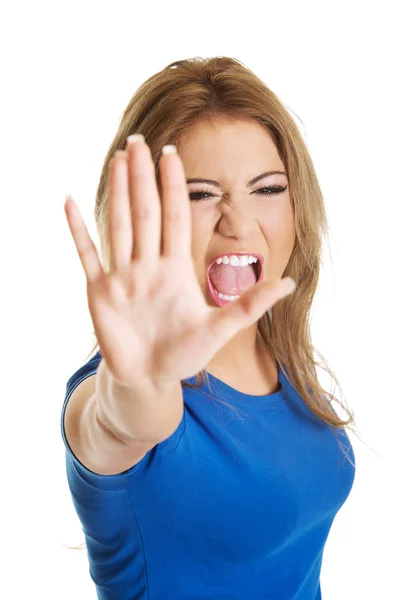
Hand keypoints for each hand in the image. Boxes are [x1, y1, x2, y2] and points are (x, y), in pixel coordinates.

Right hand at [64, 136, 295, 389]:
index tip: (173, 153)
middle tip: (138, 139)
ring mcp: (123, 275)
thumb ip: (251, 305)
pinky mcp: (99, 291)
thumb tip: (290, 283)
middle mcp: (148, 265)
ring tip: (116, 159)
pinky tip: (71, 201)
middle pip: (145, 212)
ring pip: (119, 225)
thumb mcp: (220, 329)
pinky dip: (78, 230)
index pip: (175, 217)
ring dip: (117, 192)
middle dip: (143, 176)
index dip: (175, 186)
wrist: (150, 377)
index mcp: (176, 268)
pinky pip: (87, 254)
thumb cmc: (184, 354)